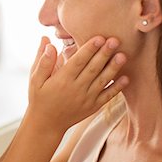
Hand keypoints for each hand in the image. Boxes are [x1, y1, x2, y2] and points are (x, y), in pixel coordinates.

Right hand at [0, 36, 127, 161]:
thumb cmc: (40, 98)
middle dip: (104, 53)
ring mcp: (86, 99)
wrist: (46, 124)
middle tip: (115, 40)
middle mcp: (76, 89)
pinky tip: (126, 78)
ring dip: (113, 68)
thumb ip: (43, 61)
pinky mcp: (93, 107)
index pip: (78, 61)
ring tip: (122, 55)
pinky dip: (117, 88)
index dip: (89, 49)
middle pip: (93, 68)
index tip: (99, 37)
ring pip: (102, 81)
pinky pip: (107, 96)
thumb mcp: (35, 79)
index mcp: (62, 80)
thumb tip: (48, 42)